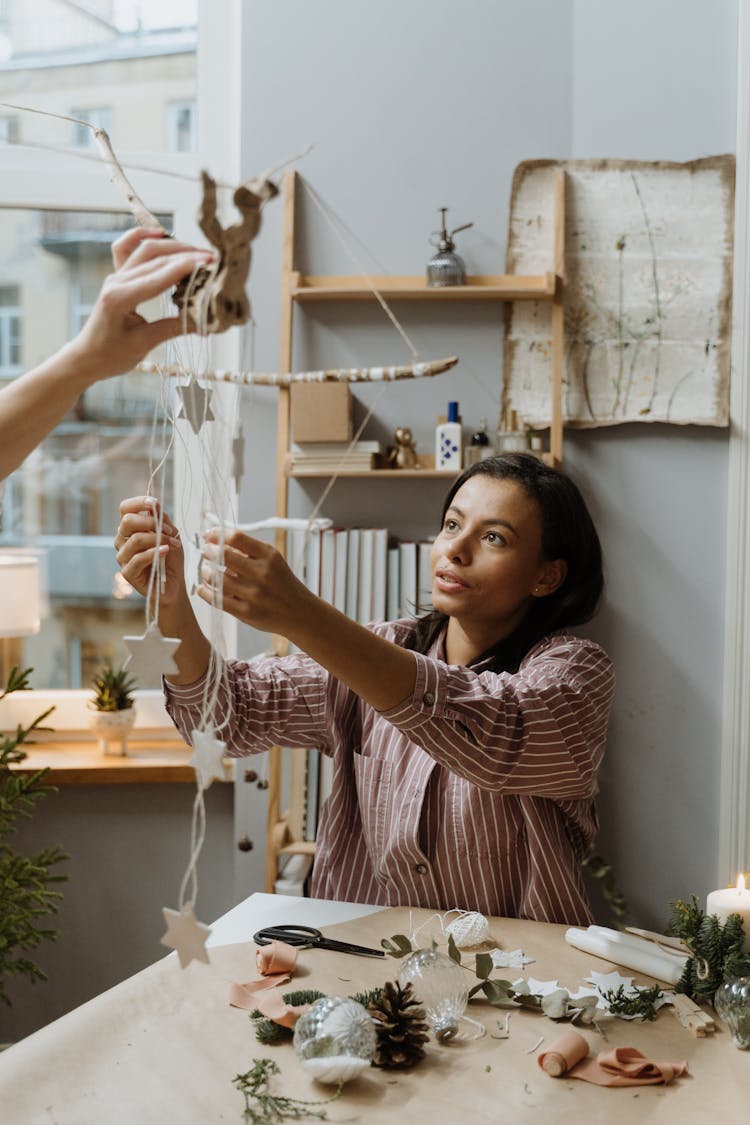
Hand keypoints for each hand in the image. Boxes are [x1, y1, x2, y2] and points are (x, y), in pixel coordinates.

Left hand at [63, 228, 215, 384]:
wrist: (87, 357)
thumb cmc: (111, 355)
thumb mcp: (144, 344)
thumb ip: (173, 328)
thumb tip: (204, 323)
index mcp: (120, 297)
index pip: (158, 275)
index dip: (186, 267)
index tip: (210, 263)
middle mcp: (117, 281)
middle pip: (154, 257)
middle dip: (185, 255)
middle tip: (213, 259)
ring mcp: (116, 276)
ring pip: (146, 250)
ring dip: (173, 247)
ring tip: (198, 252)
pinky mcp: (118, 277)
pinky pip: (125, 248)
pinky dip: (140, 236)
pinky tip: (160, 233)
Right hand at [115, 496, 185, 605]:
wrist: (174, 584)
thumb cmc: (170, 558)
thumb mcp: (171, 535)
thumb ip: (163, 521)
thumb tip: (154, 506)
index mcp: (131, 528)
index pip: (125, 509)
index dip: (138, 503)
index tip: (155, 503)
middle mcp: (123, 540)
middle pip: (127, 521)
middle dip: (151, 522)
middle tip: (169, 530)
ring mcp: (123, 556)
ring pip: (135, 539)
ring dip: (159, 539)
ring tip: (174, 544)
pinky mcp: (127, 572)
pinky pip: (138, 559)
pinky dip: (154, 553)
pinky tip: (166, 551)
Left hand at [197, 528, 310, 633]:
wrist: (299, 612)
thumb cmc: (282, 584)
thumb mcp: (273, 560)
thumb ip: (249, 550)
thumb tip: (217, 539)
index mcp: (269, 556)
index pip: (236, 537)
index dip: (217, 534)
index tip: (209, 535)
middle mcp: (262, 573)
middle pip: (223, 555)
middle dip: (208, 551)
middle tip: (206, 552)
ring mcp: (253, 594)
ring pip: (216, 577)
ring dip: (205, 571)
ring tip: (206, 570)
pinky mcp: (246, 612)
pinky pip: (216, 598)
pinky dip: (205, 591)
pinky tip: (204, 587)